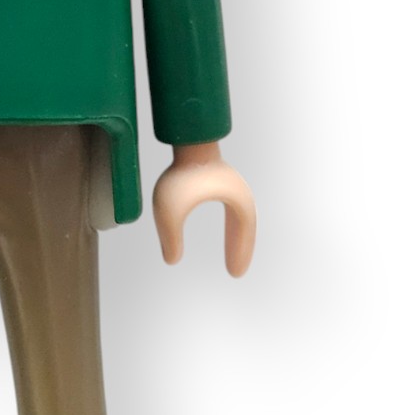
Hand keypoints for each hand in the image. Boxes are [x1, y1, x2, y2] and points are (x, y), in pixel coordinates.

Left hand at [151, 141, 256, 275]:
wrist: (184, 140)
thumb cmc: (180, 173)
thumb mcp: (169, 211)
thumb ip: (170, 237)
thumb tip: (171, 260)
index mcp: (237, 200)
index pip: (244, 232)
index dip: (240, 253)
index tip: (234, 274)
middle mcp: (239, 192)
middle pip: (246, 228)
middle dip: (241, 250)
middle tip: (235, 272)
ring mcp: (231, 184)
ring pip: (240, 219)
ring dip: (238, 238)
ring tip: (233, 259)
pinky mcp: (220, 180)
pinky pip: (231, 209)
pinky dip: (231, 227)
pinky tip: (224, 233)